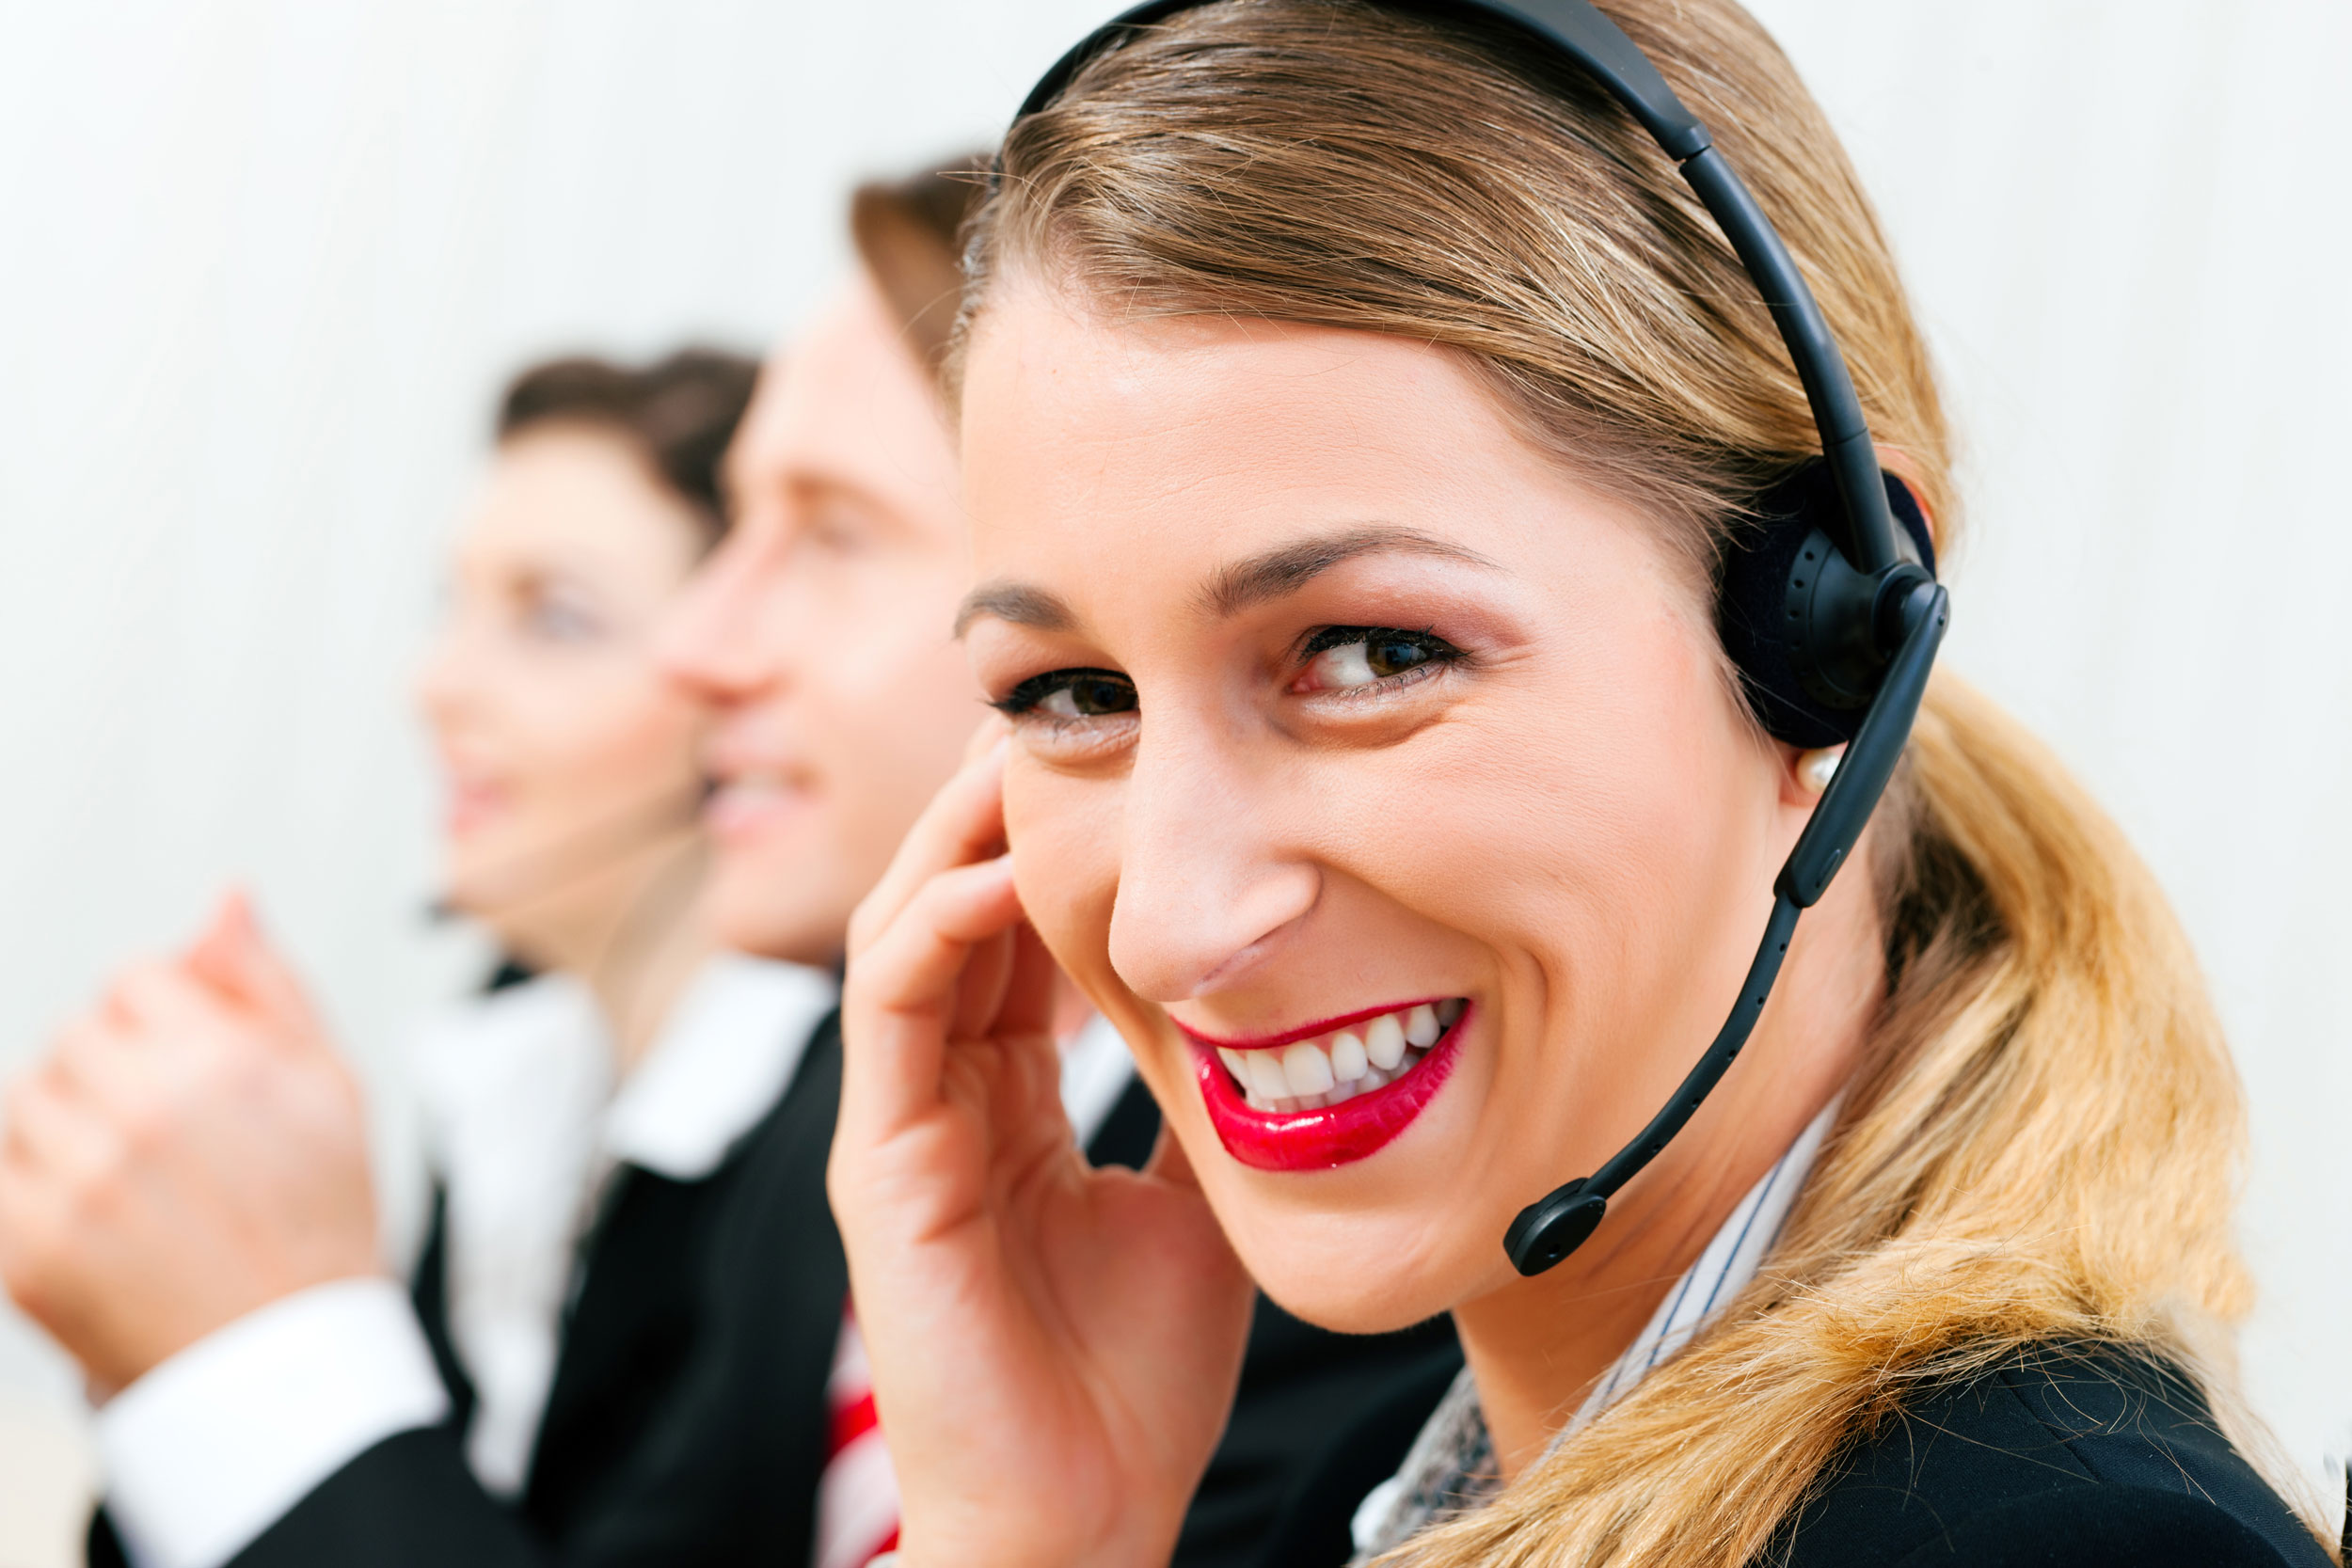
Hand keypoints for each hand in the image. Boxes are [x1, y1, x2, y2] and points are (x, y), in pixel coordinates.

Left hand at [0, 893, 380, 1393]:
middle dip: (112, 1076)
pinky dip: (29, 1190)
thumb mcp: (329, 1085)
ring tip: (130, 1186)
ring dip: (64, 1131)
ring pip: (24, 1102)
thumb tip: (225, 897)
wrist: (284, 1365)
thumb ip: (266, 982)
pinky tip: (92, 1220)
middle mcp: (142, 1111)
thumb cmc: (315, 1223)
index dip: (168, 1023)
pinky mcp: (22, 1250)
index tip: (194, 1078)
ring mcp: (74, 1182)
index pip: (135, 980)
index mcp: (221, 1060)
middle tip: (168, 1144)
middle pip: (74, 1038)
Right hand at [830, 733, 1254, 1567]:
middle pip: (955, 894)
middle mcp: (945, 1087)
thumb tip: (1285, 997)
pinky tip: (999, 875)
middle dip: (1002, 793)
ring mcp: (900, 1121)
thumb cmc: (1133, 1378)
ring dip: (960, 828)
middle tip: (1075, 694)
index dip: (1061, 827)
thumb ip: (1207, 1092)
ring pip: (908, 923)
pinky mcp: (876, 1167)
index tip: (1130, 740)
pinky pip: (892, 1011)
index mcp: (1012, 1090)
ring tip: (1028, 744)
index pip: (1020, 920)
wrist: (1084, 1518)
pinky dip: (937, 928)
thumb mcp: (1202, 1193)